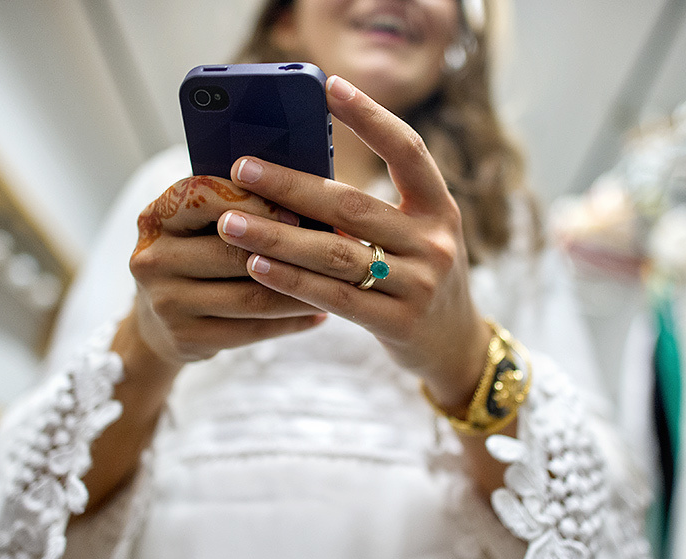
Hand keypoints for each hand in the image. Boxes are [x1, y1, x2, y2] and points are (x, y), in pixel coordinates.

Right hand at [128, 175, 325, 365]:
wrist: (156, 320)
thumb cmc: (196, 256)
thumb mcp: (199, 226)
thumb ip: (238, 207)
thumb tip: (310, 197)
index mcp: (157, 217)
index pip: (204, 197)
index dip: (254, 203)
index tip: (299, 213)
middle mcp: (153, 258)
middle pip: (233, 253)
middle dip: (289, 252)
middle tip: (333, 253)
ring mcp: (166, 303)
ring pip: (249, 297)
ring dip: (301, 292)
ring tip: (337, 285)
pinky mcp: (185, 338)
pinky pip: (251, 330)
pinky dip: (290, 322)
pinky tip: (319, 314)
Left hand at [217, 76, 491, 409]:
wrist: (456, 344)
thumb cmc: (420, 277)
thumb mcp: (415, 235)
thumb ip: (374, 210)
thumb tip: (294, 177)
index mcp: (439, 208)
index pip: (408, 151)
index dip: (371, 117)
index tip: (329, 87)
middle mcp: (434, 242)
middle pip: (353, 206)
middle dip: (291, 185)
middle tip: (241, 168)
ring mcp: (420, 285)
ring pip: (335, 253)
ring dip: (277, 236)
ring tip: (230, 222)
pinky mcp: (399, 323)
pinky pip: (334, 297)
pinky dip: (291, 280)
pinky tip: (256, 265)